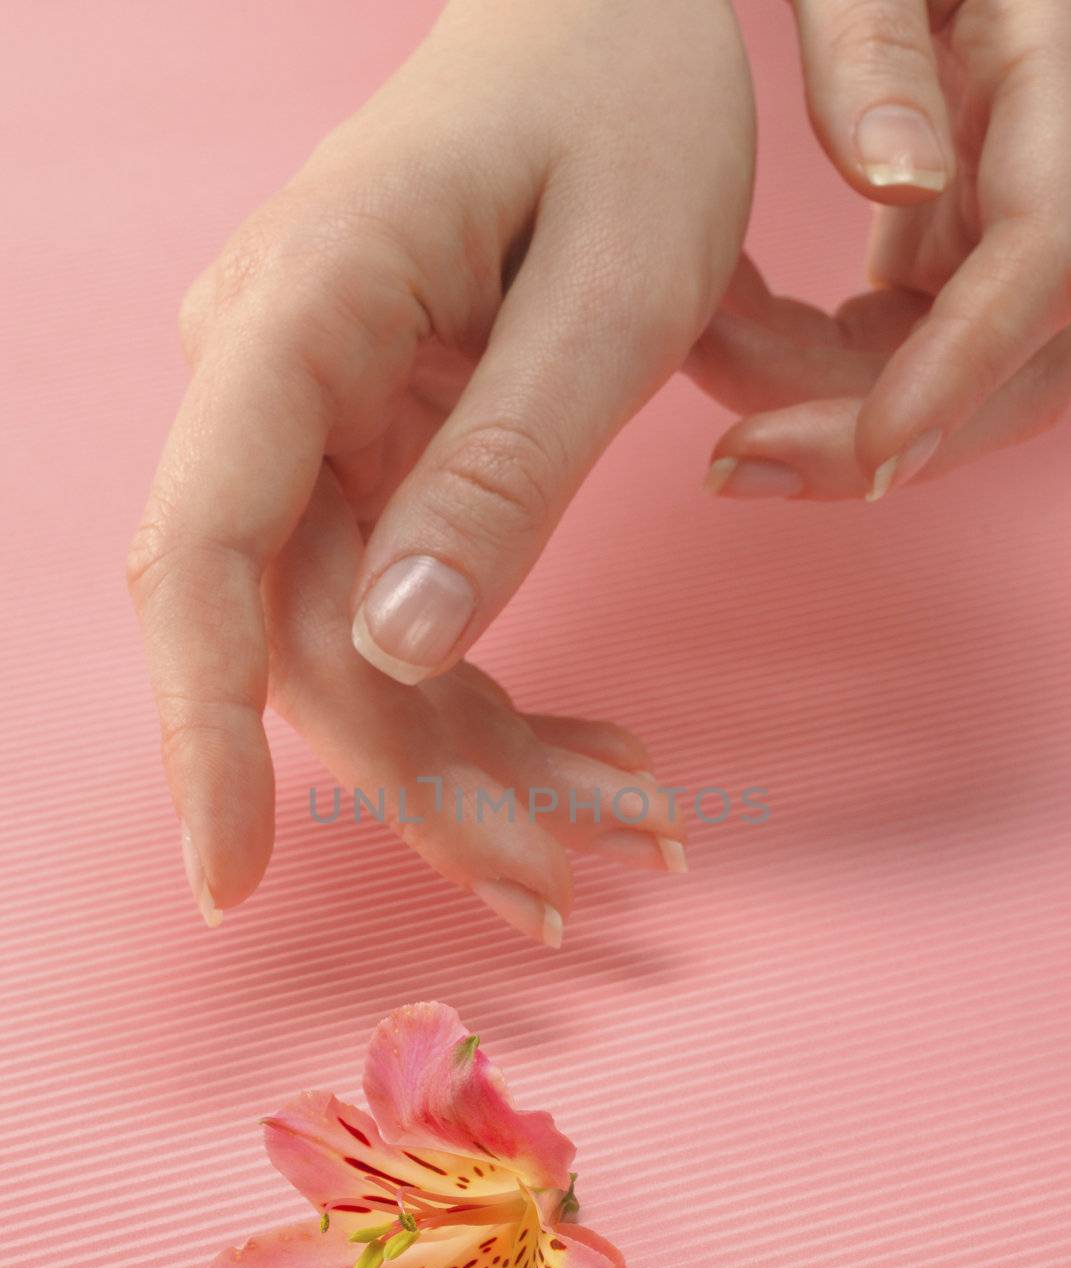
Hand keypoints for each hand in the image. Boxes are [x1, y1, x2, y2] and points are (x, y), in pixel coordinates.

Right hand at [128, 0, 752, 937]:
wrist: (608, 6)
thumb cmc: (626, 96)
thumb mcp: (616, 282)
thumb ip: (506, 467)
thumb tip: (393, 648)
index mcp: (300, 317)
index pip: (209, 554)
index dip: (205, 732)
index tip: (231, 878)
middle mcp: (271, 380)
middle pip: (301, 636)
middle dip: (429, 781)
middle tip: (564, 890)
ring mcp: (313, 419)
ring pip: (357, 647)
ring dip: (479, 761)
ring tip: (627, 824)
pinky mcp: (370, 450)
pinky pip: (405, 606)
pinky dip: (496, 697)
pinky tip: (599, 751)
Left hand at [694, 0, 1070, 498]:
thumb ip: (877, 38)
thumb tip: (896, 177)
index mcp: (1064, 91)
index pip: (1053, 259)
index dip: (967, 367)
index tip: (879, 451)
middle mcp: (1065, 178)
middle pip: (1016, 371)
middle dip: (870, 435)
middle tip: (732, 464)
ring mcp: (1015, 232)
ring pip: (955, 387)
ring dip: (822, 407)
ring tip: (697, 359)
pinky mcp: (960, 255)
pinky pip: (898, 353)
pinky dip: (805, 364)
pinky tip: (721, 332)